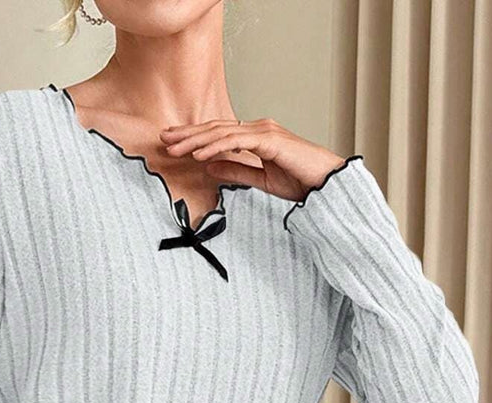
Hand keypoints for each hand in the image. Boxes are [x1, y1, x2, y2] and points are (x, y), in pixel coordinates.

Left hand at [159, 117, 346, 203]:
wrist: (327, 184)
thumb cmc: (301, 181)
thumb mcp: (261, 179)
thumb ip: (236, 171)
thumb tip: (209, 166)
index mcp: (256, 136)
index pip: (219, 134)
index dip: (195, 138)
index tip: (174, 143)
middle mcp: (258, 128)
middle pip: (216, 128)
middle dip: (188, 134)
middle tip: (164, 139)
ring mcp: (264, 131)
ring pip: (223, 132)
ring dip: (197, 140)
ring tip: (175, 147)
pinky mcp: (270, 140)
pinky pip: (237, 141)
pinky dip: (217, 146)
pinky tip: (200, 153)